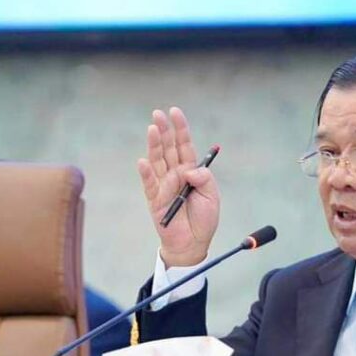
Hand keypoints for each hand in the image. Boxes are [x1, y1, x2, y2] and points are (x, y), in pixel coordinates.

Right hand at [136, 107, 219, 266]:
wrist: (193, 244)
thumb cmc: (203, 220)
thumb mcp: (212, 196)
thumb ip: (204, 179)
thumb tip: (189, 169)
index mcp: (191, 171)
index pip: (184, 145)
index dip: (180, 129)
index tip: (175, 112)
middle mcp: (176, 174)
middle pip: (168, 148)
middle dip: (164, 130)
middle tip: (158, 113)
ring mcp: (163, 185)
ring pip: (157, 161)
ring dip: (154, 145)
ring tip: (152, 129)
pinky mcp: (154, 199)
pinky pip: (149, 184)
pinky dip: (146, 173)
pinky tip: (143, 161)